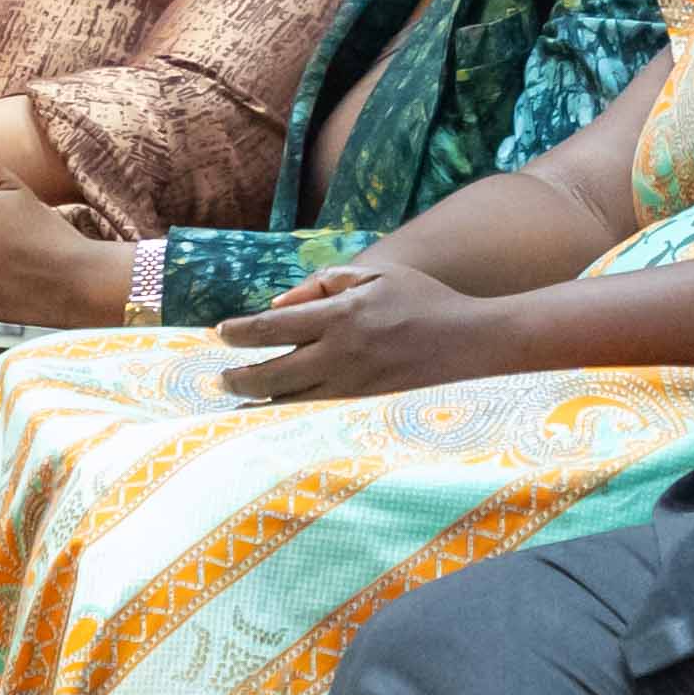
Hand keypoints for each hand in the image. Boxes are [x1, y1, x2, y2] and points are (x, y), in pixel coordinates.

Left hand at [217, 261, 513, 401]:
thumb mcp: (375, 274)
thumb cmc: (424, 301)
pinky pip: (317, 418)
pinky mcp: (367, 410)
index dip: (238, 333)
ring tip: (237, 406)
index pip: (271, 327)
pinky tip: (277, 420)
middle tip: (219, 380)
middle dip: (237, 379)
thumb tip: (277, 304)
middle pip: (270, 375)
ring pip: (289, 404)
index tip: (219, 335)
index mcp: (340, 315)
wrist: (474, 344)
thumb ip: (324, 282)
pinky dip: (291, 419)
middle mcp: (341, 355)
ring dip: (257, 406)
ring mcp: (354, 389)